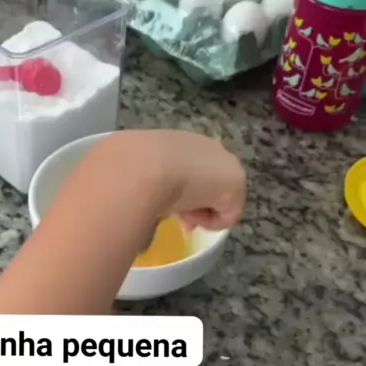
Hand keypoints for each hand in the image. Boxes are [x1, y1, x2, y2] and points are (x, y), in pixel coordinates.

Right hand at [102, 130, 245, 231]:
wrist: (142, 168)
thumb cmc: (129, 169)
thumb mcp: (134, 173)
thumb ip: (145, 181)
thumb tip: (139, 201)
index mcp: (181, 142)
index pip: (189, 170)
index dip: (180, 192)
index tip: (167, 207)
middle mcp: (206, 147)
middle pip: (209, 184)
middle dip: (196, 204)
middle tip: (179, 218)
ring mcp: (225, 163)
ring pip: (218, 200)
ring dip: (202, 213)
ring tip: (182, 218)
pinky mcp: (236, 184)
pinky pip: (227, 216)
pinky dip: (210, 223)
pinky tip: (192, 216)